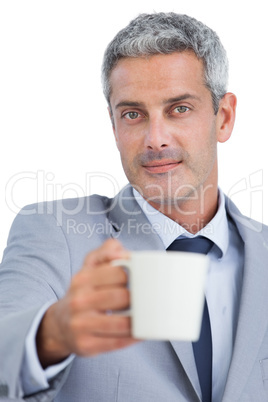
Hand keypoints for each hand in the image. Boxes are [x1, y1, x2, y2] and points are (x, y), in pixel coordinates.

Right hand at [36, 239, 137, 367]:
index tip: (139, 279)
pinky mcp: (86, 345)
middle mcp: (79, 301)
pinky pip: (118, 342)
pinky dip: (134, 337)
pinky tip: (141, 332)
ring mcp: (81, 324)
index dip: (134, 276)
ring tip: (146, 316)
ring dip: (139, 320)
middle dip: (136, 299)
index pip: (118, 273)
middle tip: (143, 299)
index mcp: (82, 278)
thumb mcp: (89, 268)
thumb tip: (123, 251)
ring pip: (122, 323)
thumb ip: (106, 252)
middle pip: (121, 297)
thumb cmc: (83, 292)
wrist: (59, 324)